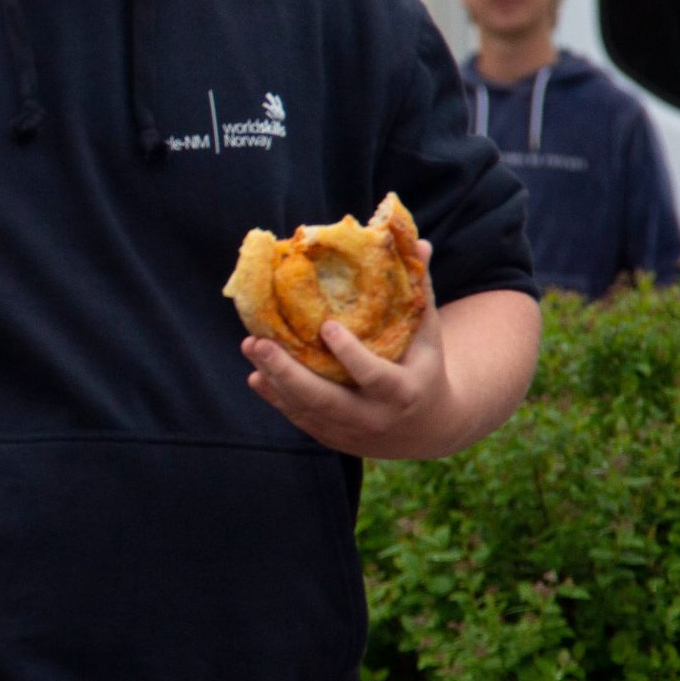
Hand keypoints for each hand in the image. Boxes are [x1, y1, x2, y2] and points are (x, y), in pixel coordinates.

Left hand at [240, 239, 455, 458]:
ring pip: (307, 410)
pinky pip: (301, 419)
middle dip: (289, 373)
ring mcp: (351, 432)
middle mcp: (375, 418)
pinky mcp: (333, 438)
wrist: (429, 427)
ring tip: (251, 347)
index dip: (351, 355)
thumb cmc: (424, 366)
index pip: (375, 376)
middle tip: (259, 342)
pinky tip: (257, 374)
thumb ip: (421, 292)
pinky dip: (277, 397)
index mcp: (404, 391)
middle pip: (327, 401)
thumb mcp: (428, 335)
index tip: (326, 327)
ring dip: (275, 380)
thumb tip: (418, 242)